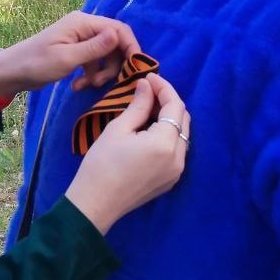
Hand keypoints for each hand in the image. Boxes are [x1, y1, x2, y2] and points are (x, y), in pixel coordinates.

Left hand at [0, 11, 140, 96]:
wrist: (12, 72)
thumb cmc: (36, 64)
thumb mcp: (67, 58)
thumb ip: (95, 48)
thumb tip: (119, 34)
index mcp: (83, 23)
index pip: (119, 29)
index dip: (131, 48)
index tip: (135, 69)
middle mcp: (84, 27)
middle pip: (115, 43)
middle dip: (113, 65)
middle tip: (102, 83)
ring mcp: (80, 39)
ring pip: (105, 55)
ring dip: (101, 73)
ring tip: (87, 86)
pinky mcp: (76, 51)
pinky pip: (94, 61)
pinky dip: (91, 74)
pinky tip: (79, 86)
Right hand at [64, 73, 188, 233]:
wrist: (96, 203)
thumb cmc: (101, 164)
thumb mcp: (118, 129)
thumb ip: (138, 105)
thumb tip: (146, 85)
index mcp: (165, 143)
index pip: (174, 106)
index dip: (163, 87)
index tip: (147, 77)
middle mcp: (178, 157)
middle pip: (183, 119)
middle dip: (168, 101)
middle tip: (147, 90)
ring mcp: (177, 171)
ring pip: (182, 134)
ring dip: (170, 118)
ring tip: (148, 108)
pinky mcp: (171, 180)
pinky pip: (177, 150)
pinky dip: (168, 135)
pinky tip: (150, 129)